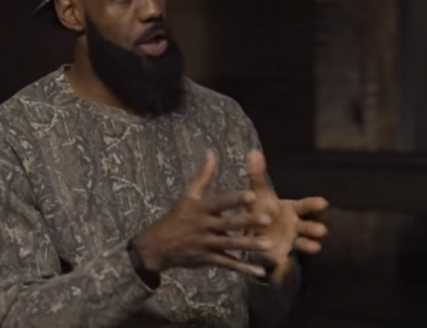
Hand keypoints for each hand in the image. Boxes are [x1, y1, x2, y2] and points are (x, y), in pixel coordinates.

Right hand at [135, 151, 273, 278]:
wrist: (158, 245)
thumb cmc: (177, 216)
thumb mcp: (189, 195)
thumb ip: (204, 175)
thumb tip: (212, 153)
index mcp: (201, 208)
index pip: (221, 202)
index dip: (235, 199)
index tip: (252, 195)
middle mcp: (204, 226)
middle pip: (229, 224)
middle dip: (248, 222)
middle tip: (268, 220)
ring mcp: (207, 244)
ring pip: (231, 245)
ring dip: (249, 245)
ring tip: (268, 245)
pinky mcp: (208, 259)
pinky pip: (228, 264)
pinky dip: (243, 269)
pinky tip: (260, 272)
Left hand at [245, 151, 328, 273]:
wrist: (258, 235)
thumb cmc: (262, 210)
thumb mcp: (259, 195)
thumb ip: (257, 176)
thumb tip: (253, 152)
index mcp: (291, 210)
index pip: (305, 206)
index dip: (314, 205)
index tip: (324, 202)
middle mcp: (295, 226)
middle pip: (307, 227)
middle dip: (314, 228)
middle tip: (322, 231)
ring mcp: (290, 243)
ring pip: (303, 244)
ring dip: (309, 245)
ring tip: (315, 247)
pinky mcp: (281, 259)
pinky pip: (284, 264)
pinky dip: (284, 267)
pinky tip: (284, 268)